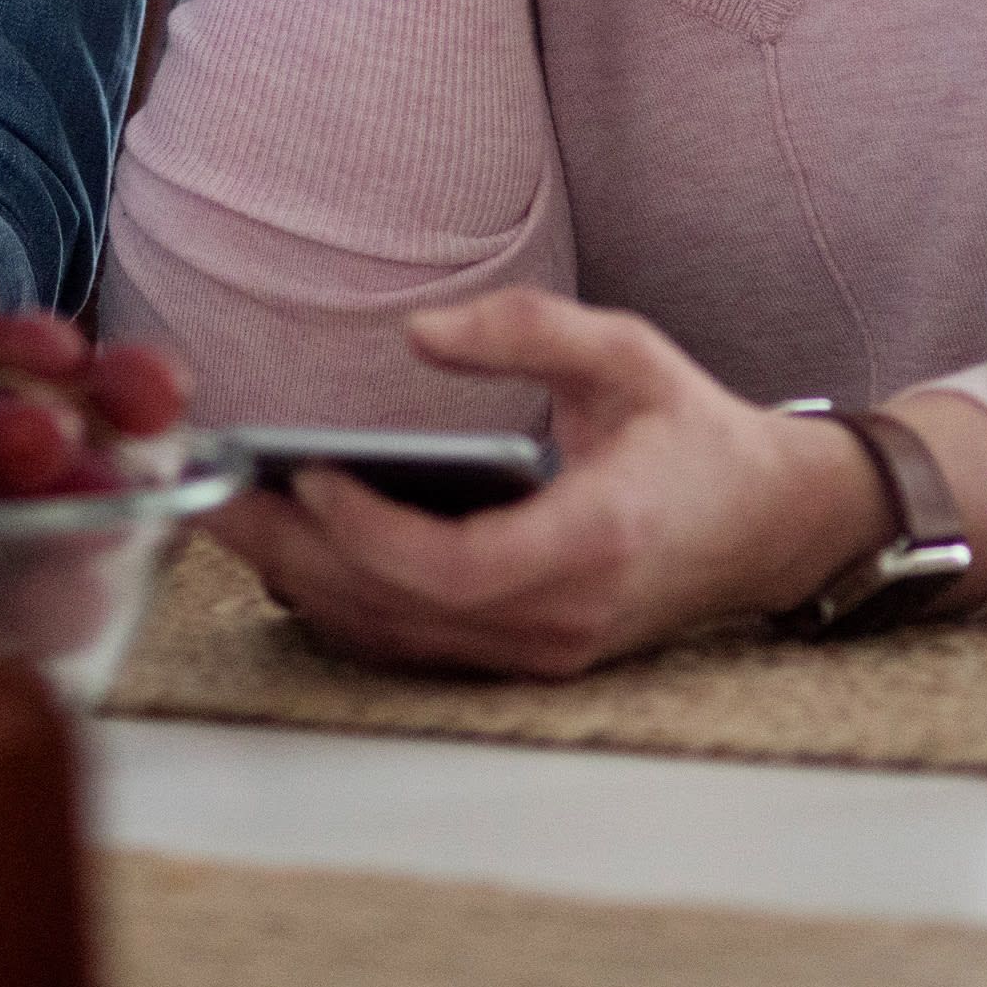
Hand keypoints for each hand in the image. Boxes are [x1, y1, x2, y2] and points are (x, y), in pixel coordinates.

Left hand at [205, 292, 881, 677]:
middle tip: (214, 498)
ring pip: (399, 638)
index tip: (304, 476)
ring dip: (306, 584)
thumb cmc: (697, 434)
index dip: (368, 533)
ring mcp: (545, 650)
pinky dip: (349, 606)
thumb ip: (527, 330)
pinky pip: (419, 646)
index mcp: (593, 541)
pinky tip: (295, 556)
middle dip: (296, 557)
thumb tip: (421, 332)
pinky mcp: (529, 656)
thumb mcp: (629, 353)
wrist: (771, 525)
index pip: (455, 569)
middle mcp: (563, 617)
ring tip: (230, 519)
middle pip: (402, 611)